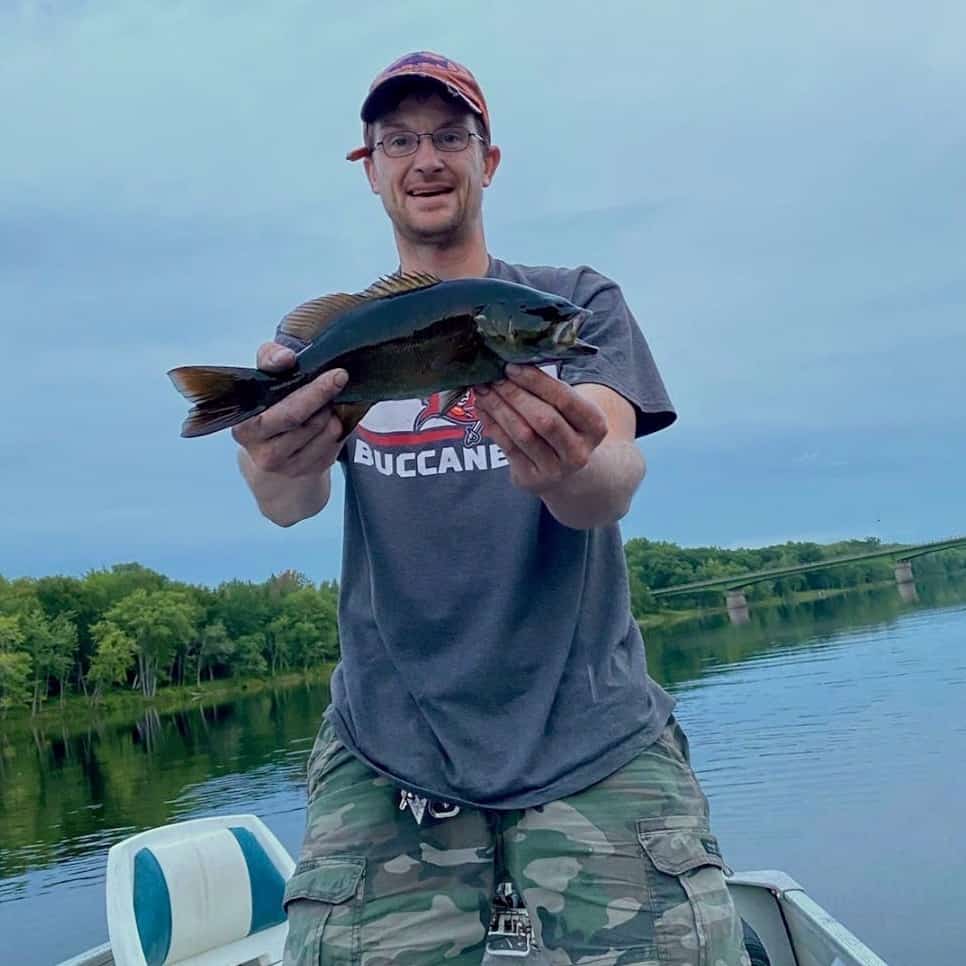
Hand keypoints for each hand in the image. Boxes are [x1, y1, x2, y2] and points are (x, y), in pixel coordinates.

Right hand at [231, 342, 347, 478]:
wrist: (272, 445)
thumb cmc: (269, 402)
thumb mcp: (263, 376)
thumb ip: (269, 358)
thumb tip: (285, 358)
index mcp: (246, 429)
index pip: (285, 413)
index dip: (312, 393)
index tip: (335, 374)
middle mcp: (263, 453)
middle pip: (306, 424)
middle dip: (324, 397)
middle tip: (340, 377)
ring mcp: (288, 466)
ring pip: (324, 433)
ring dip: (332, 413)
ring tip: (326, 400)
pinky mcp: (308, 471)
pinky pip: (334, 445)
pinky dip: (338, 428)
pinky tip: (330, 418)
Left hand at [474, 364, 607, 494]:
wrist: (566, 474)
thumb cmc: (564, 429)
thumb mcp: (569, 412)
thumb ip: (548, 392)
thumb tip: (509, 367)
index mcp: (595, 426)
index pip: (565, 399)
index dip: (536, 382)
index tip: (511, 367)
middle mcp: (579, 451)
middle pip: (543, 419)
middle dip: (514, 395)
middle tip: (492, 378)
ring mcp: (556, 469)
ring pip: (523, 434)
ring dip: (499, 409)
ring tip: (483, 391)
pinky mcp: (532, 479)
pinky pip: (508, 448)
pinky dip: (492, 425)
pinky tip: (483, 409)